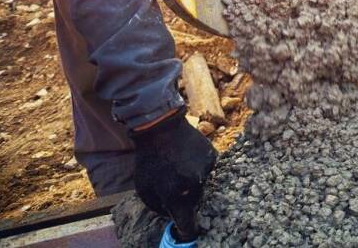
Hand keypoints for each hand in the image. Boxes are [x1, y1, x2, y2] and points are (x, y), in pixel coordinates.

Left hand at [130, 108, 216, 241]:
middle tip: (172, 183)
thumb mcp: (144, 188)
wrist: (161, 127)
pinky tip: (186, 156)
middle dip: (185, 198)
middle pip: (194, 202)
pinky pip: (206, 169)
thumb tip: (173, 214)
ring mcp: (207, 171)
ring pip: (201, 184)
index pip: (188, 224)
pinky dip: (198, 167)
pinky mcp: (213, 156)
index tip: (186, 231)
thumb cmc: (149, 160)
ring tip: (178, 166)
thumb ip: (159, 206)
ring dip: (191, 181)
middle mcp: (196, 186)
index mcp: (178, 197)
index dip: (187, 230)